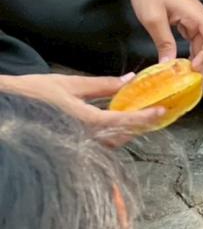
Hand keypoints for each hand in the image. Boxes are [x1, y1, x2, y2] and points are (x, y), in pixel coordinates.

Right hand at [0, 73, 164, 146]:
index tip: (161, 111)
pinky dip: (111, 136)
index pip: (123, 122)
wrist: (5, 109)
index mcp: (84, 121)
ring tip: (141, 117)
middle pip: (120, 138)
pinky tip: (117, 125)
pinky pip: (97, 146)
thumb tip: (129, 80)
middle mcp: (82, 139)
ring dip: (127, 132)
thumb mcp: (70, 84)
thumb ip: (101, 85)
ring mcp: (75, 146)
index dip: (144, 118)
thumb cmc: (34, 94)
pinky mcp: (69, 148)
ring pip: (109, 144)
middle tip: (157, 113)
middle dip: (140, 126)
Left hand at [125, 0, 202, 78]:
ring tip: (186, 82)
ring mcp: (192, 19)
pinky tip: (180, 66)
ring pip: (202, 45)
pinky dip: (188, 55)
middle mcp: (199, 18)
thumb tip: (170, 67)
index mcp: (196, 15)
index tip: (192, 69)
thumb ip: (164, 42)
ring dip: (197, 62)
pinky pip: (192, 41)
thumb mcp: (152, 18)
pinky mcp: (184, 21)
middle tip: (193, 88)